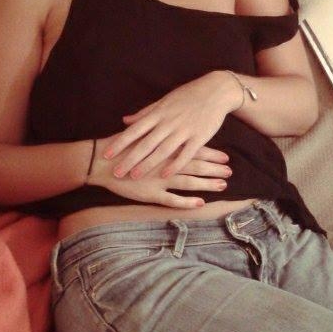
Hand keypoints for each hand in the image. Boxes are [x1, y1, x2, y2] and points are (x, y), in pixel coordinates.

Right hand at [88, 136, 232, 208]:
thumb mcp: (142, 132)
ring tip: (223, 185)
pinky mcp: (151, 193)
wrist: (101, 161)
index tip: (226, 156)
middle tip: (231, 171)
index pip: (193, 149)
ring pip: (188, 182)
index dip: (211, 154)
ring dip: (207, 184)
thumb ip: (159, 131)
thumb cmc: (122, 146)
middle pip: (195, 165)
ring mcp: (159, 179)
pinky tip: (200, 203)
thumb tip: (174, 128)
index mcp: (166, 147)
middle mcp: (166, 162)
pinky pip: (172, 199)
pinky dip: (187, 201)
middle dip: (214, 169)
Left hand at [102, 72, 237, 179]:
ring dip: (148, 164)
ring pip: (162, 150)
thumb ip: (144, 113)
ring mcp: (184, 129)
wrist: (216, 90)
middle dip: (129, 159)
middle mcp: (168, 122)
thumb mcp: (164, 100)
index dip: (120, 142)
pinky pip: (185, 153)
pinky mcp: (199, 137)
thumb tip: (125, 120)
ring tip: (134, 176)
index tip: (106, 154)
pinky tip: (165, 175)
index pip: (135, 130)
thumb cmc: (188, 95)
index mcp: (159, 113)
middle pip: (145, 143)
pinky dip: (175, 165)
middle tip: (116, 172)